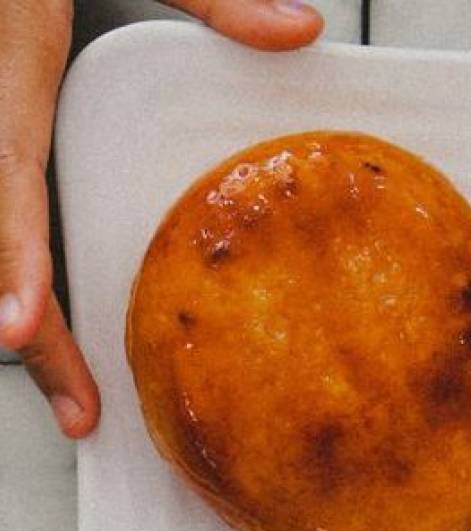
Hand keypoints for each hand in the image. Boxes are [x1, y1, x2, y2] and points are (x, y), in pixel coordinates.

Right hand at [0, 0, 323, 438]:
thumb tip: (304, 31)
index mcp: (13, 74)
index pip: (8, 185)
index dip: (11, 261)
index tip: (15, 329)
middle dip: (31, 339)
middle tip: (78, 416)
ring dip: (22, 318)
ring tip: (71, 394)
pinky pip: (3, 206)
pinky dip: (15, 269)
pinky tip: (46, 323)